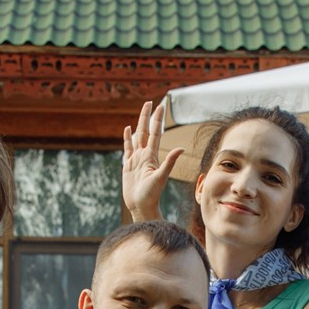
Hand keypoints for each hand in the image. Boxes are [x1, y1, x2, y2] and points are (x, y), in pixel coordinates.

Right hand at [121, 99, 181, 223]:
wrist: (141, 206)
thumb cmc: (151, 195)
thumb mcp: (161, 177)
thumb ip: (169, 162)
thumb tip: (181, 148)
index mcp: (152, 156)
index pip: (155, 132)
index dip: (157, 119)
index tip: (160, 106)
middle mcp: (145, 155)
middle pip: (145, 131)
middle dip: (147, 116)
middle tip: (149, 102)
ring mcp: (136, 160)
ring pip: (137, 137)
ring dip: (139, 124)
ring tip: (141, 112)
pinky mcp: (128, 165)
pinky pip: (128, 148)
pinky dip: (127, 138)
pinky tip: (127, 129)